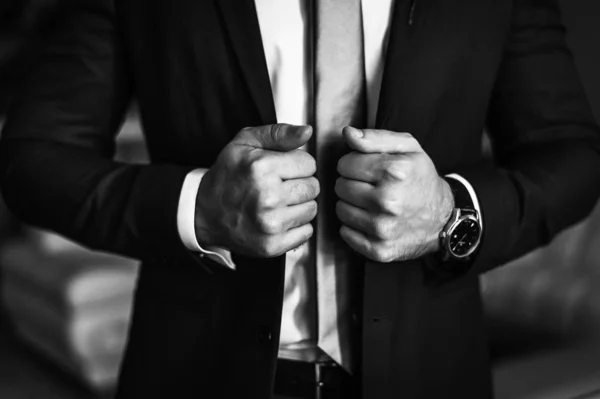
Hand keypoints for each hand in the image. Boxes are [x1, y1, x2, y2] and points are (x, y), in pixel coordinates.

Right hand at [195, 124, 318, 257]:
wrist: (204, 212)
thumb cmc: (227, 175)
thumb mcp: (245, 143)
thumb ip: (279, 133)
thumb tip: (307, 132)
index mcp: (261, 168)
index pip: (309, 164)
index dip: (297, 164)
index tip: (282, 168)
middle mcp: (267, 197)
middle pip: (313, 187)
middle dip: (300, 184)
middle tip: (279, 186)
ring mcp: (270, 223)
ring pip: (312, 209)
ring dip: (299, 205)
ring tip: (278, 203)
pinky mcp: (272, 245)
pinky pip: (306, 232)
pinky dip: (296, 226)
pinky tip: (278, 218)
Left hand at [335, 127, 453, 262]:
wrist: (443, 219)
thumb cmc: (421, 179)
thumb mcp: (408, 148)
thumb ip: (375, 137)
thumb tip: (347, 133)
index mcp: (394, 172)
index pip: (344, 164)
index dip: (354, 164)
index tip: (367, 169)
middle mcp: (388, 201)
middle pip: (340, 187)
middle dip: (351, 183)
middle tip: (369, 186)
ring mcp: (383, 228)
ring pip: (340, 210)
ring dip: (351, 205)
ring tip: (370, 202)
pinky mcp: (379, 249)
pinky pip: (346, 233)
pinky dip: (354, 226)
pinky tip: (370, 220)